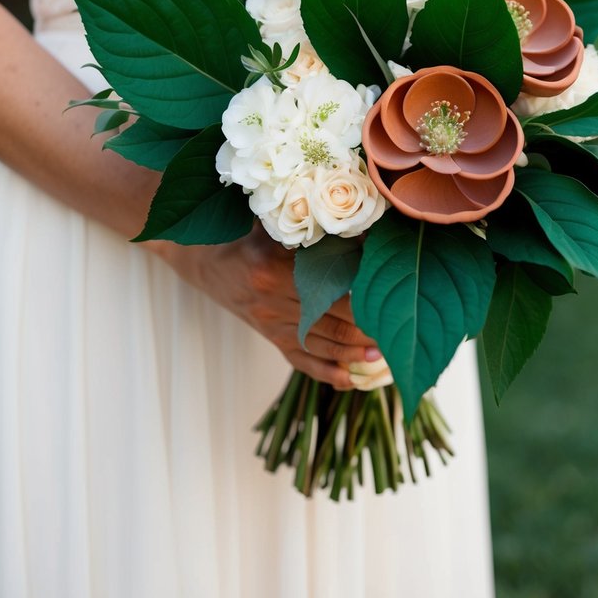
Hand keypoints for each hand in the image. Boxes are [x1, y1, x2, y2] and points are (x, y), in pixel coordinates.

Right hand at [150, 225, 379, 389]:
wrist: (198, 256)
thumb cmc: (238, 229)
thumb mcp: (269, 219)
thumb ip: (311, 222)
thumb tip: (364, 222)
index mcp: (273, 266)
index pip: (329, 283)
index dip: (362, 289)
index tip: (392, 288)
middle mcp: (271, 298)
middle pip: (330, 317)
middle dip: (367, 327)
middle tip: (399, 328)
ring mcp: (269, 322)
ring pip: (319, 343)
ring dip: (353, 354)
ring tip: (385, 358)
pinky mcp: (268, 336)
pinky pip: (300, 360)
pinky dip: (327, 372)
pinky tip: (353, 379)